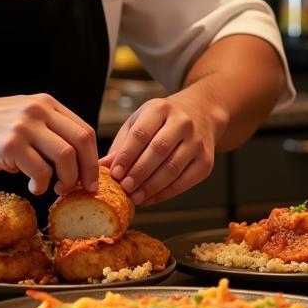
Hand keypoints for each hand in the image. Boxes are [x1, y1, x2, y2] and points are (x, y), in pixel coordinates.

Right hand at [0, 93, 98, 196]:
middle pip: (82, 141)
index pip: (84, 130)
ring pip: (66, 156)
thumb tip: (75, 162)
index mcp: (46, 104)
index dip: (92, 157)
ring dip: (66, 180)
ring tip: (55, 190)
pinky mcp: (10, 145)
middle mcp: (39, 110)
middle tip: (84, 189)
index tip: (90, 177)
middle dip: (88, 170)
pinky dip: (42, 184)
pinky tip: (33, 187)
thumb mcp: (23, 117)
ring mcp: (24, 126)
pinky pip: (40, 170)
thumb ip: (47, 130)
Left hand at [101, 94, 219, 205]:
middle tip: (124, 188)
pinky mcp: (206, 161)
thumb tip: (101, 167)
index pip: (141, 133)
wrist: (200, 114)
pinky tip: (149, 199)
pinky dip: (165, 193)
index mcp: (161, 108)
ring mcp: (197, 142)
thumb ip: (121, 145)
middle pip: (158, 151)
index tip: (114, 173)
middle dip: (139, 172)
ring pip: (172, 168)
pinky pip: (185, 181)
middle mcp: (182, 123)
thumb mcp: (138, 122)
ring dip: (151, 186)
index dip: (127, 155)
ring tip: (134, 197)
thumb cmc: (162, 120)